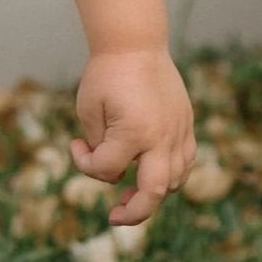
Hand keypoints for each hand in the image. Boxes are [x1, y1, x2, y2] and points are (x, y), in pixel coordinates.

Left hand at [69, 47, 196, 225]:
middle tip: (114, 217)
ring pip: (175, 181)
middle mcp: (161, 137)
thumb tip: (111, 171)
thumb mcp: (88, 109)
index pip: (107, 170)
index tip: (75, 144)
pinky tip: (150, 173)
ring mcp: (178, 132)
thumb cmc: (106, 75)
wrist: (136, 44)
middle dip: (134, 212)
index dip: (85, 164)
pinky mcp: (186, 125)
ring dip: (153, 194)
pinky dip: (170, 176)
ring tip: (131, 195)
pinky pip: (185, 162)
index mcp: (133, 132)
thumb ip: (98, 145)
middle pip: (154, 192)